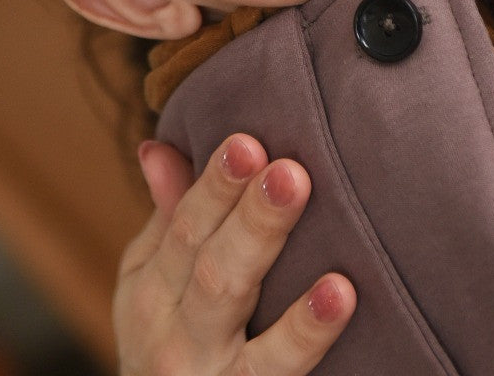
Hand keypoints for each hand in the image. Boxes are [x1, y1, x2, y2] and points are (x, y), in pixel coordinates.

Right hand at [114, 133, 354, 375]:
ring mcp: (207, 372)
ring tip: (300, 199)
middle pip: (209, 260)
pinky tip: (342, 293)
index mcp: (151, 289)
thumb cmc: (173, 345)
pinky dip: (307, 331)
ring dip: (264, 244)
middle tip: (286, 167)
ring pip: (230, 298)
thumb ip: (169, 220)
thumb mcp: (154, 289)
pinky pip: (276, 367)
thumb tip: (159, 145)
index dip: (216, 183)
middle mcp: (171, 331)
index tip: (248, 141)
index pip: (184, 225)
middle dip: (246, 210)